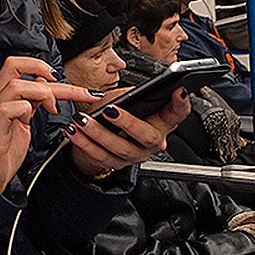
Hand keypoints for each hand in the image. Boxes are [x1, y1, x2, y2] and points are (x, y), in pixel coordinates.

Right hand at [0, 56, 101, 192]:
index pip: (17, 67)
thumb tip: (44, 85)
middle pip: (14, 66)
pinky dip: (25, 109)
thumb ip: (31, 104)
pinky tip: (31, 118)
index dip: (40, 66)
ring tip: (53, 108)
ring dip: (42, 93)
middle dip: (49, 73)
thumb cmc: (4, 154)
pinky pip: (7, 109)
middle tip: (77, 90)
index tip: (60, 77)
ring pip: (15, 86)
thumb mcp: (23, 124)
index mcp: (1, 99)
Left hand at [63, 87, 189, 178]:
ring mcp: (135, 155)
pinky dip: (84, 142)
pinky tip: (74, 131)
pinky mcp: (116, 164)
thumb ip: (132, 96)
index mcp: (161, 123)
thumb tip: (132, 93)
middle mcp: (152, 142)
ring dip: (98, 132)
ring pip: (119, 147)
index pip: (178, 114)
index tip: (178, 91)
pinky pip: (100, 155)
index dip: (181, 104)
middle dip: (127, 122)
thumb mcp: (125, 100)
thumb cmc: (116, 115)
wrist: (101, 141)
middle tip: (110, 110)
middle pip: (147, 136)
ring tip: (82, 119)